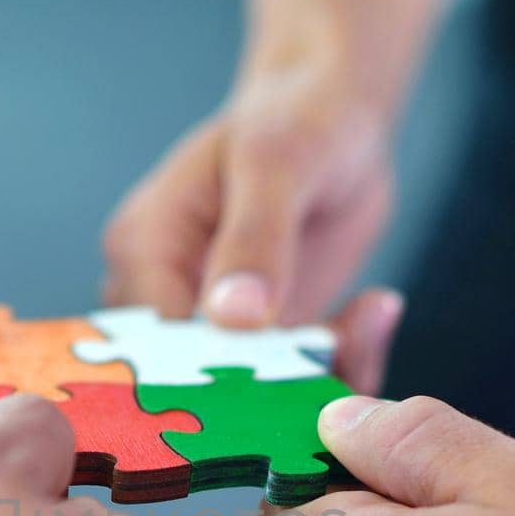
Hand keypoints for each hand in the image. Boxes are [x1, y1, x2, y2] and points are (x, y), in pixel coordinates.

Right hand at [102, 58, 401, 389]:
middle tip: (334, 357)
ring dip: (310, 380)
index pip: (152, 343)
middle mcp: (165, 298)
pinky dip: (335, 370)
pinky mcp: (259, 345)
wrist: (336, 122)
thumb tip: (235, 318)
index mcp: (143, 249)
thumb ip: (255, 237)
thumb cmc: (297, 119)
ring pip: (247, 395)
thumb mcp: (278, 160)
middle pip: (194, 382)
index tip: (277, 377)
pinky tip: (371, 316)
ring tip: (363, 325)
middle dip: (265, 390)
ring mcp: (210, 327)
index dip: (207, 376)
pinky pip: (289, 386)